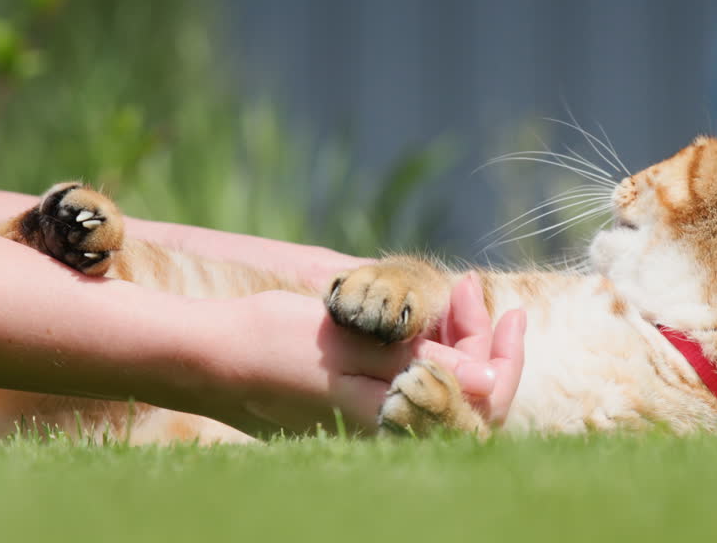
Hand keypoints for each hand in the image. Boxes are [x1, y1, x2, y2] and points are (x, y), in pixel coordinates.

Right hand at [191, 276, 524, 434]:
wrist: (215, 355)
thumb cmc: (281, 344)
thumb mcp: (358, 344)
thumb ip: (425, 363)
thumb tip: (491, 384)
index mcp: (395, 421)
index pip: (479, 404)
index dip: (501, 357)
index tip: (499, 303)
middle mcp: (391, 429)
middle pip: (465, 396)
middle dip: (481, 341)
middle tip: (471, 286)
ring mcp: (375, 419)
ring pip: (440, 385)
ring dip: (455, 339)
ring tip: (453, 292)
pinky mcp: (360, 406)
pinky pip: (413, 383)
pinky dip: (427, 347)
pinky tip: (421, 315)